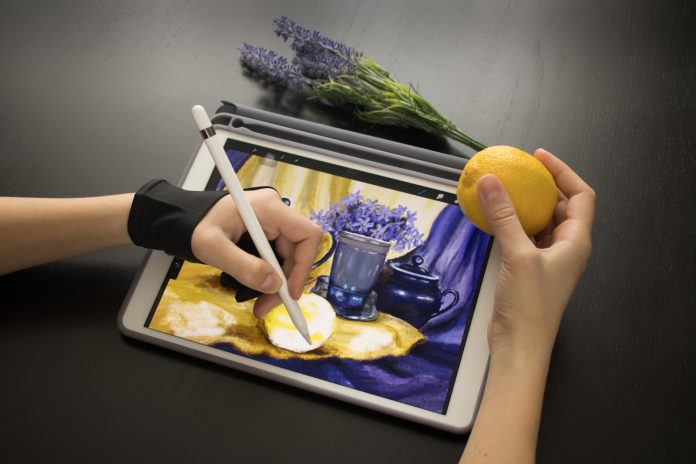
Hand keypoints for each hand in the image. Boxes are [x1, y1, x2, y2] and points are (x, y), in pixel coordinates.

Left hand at [191, 188, 323, 318]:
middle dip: (286, 282)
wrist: (183, 219)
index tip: (290, 292)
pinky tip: (259, 292)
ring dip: (278, 284)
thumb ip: (243, 266)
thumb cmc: (194, 227)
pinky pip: (277, 258)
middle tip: (266, 307)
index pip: (307, 235)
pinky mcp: (267, 233)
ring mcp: (273, 223)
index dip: (304, 264)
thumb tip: (273, 285)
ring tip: (260, 306)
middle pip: (299, 251)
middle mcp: (277, 212)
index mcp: (270, 208)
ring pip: (289, 258)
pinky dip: (270, 277)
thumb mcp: (213, 248)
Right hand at [477, 148, 595, 355]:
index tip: (539, 157)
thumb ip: (504, 216)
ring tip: (504, 190)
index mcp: (576, 241)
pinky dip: (512, 224)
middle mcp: (566, 248)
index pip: (581, 196)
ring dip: (525, 205)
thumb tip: (490, 181)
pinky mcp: (530, 270)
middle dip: (542, 186)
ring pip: (542, 222)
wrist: (520, 345)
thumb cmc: (530, 305)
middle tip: (518, 171)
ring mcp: (548, 260)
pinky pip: (525, 237)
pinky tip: (494, 218)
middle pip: (562, 206)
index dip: (563, 172)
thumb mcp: (517, 255)